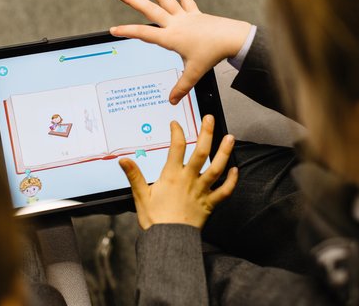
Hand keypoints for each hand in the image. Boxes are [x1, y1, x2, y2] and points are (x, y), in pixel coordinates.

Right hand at [110, 0, 251, 104]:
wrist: (231, 39)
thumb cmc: (212, 54)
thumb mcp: (194, 74)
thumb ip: (181, 87)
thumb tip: (172, 101)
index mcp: (171, 38)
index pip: (144, 35)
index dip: (127, 32)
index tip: (114, 30)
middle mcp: (176, 24)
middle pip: (151, 10)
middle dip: (134, 1)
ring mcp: (185, 17)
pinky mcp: (195, 13)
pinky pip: (185, 0)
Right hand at [119, 115, 237, 229]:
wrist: (169, 240)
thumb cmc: (155, 220)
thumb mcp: (140, 196)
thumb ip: (134, 176)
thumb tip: (123, 160)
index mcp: (171, 176)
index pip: (176, 147)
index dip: (177, 132)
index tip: (176, 124)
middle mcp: (189, 179)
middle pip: (201, 152)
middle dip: (206, 133)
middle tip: (209, 119)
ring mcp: (201, 191)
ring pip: (217, 168)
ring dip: (224, 152)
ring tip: (229, 137)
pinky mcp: (210, 203)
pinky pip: (224, 191)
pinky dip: (232, 181)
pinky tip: (235, 170)